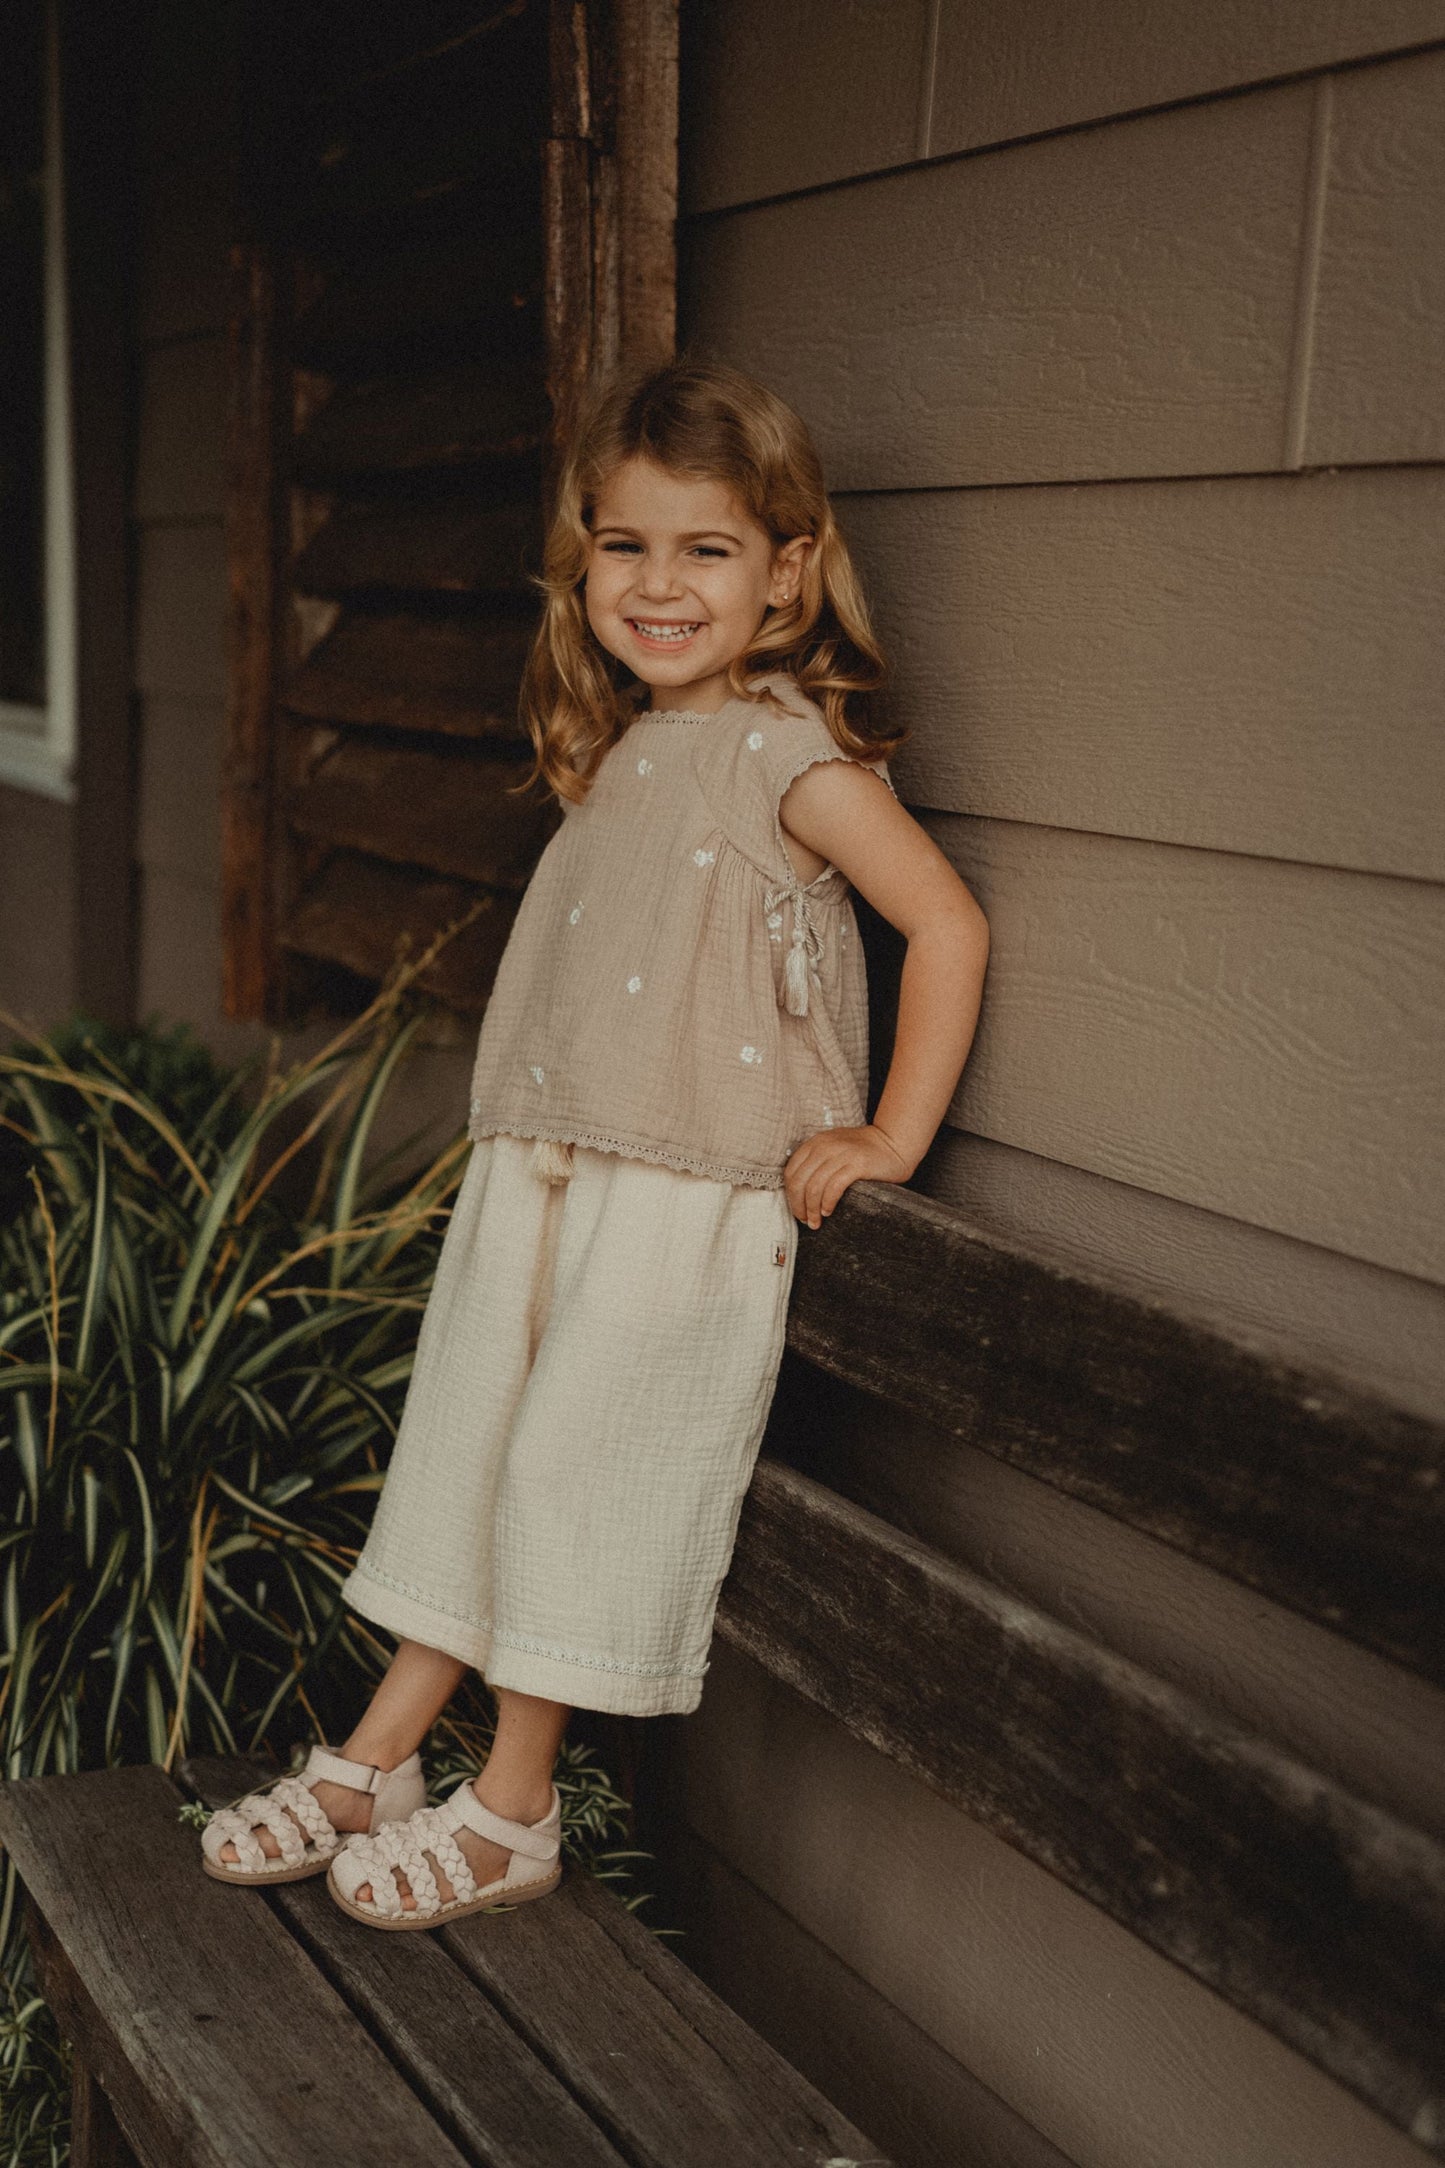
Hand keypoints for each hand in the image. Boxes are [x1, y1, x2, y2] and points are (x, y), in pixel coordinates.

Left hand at [782, 1123, 912, 1229]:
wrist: (894, 1143)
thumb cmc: (863, 1152)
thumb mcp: (834, 1149)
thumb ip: (817, 1162)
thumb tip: (798, 1193)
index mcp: (816, 1143)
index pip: (791, 1172)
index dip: (790, 1195)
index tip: (798, 1210)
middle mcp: (825, 1146)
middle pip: (799, 1181)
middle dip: (798, 1205)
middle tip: (805, 1220)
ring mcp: (841, 1154)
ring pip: (814, 1187)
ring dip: (812, 1209)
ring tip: (816, 1221)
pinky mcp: (857, 1164)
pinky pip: (834, 1187)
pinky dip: (827, 1203)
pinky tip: (829, 1211)